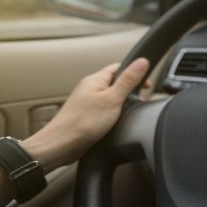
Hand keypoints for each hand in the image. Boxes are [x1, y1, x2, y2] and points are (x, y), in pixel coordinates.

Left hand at [21, 58, 149, 171]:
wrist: (60, 145)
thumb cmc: (83, 122)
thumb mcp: (112, 99)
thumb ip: (128, 80)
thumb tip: (142, 61)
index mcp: (95, 79)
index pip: (120, 67)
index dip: (135, 73)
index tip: (146, 85)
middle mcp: (90, 88)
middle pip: (116, 82)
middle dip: (130, 90)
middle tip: (138, 101)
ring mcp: (87, 102)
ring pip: (111, 96)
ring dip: (122, 102)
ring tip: (127, 112)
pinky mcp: (87, 115)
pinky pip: (105, 108)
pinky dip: (114, 113)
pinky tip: (116, 121)